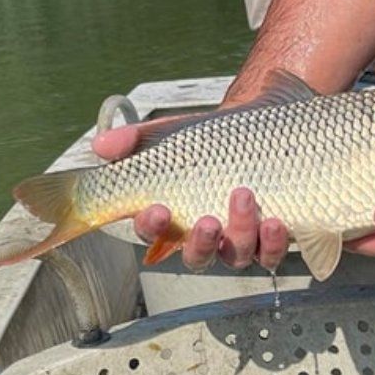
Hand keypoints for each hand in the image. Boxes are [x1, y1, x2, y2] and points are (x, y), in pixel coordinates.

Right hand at [93, 123, 288, 270]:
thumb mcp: (174, 131)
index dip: (152, 227)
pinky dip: (271, 242)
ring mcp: (240, 238)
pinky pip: (270, 253)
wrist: (265, 118)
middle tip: (206, 220)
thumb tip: (100, 146)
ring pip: (235, 256)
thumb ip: (136, 139)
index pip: (153, 233)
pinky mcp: (270, 236)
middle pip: (196, 257)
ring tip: (244, 197)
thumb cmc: (214, 134)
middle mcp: (206, 234)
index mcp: (175, 216)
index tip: (158, 209)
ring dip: (238, 234)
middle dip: (199, 242)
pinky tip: (273, 221)